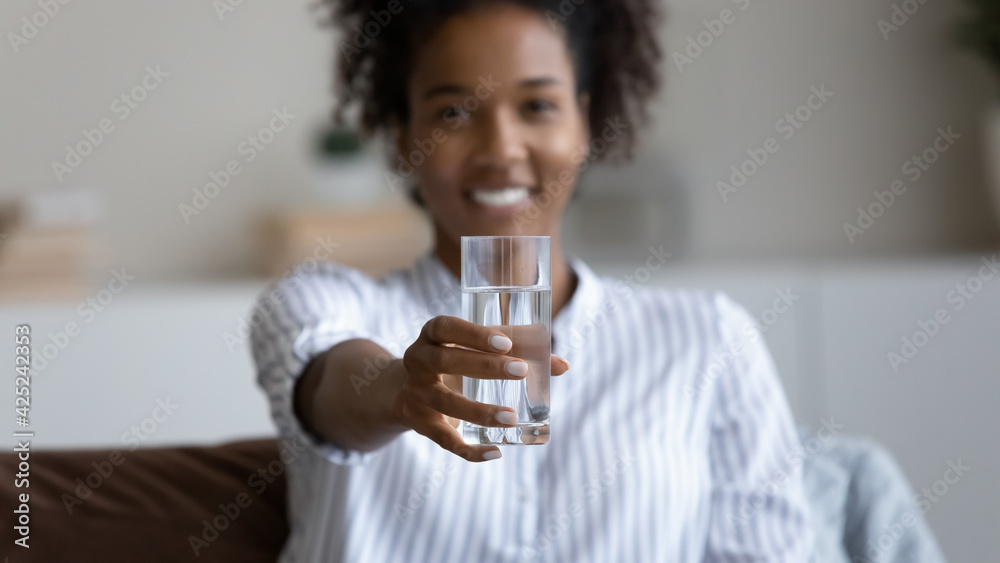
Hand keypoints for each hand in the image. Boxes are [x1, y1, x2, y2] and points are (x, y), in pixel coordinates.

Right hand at [393, 315, 568, 461]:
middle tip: (521, 372)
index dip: (474, 334)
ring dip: (480, 411)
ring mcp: (416, 393)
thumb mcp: (474, 349)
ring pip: (446, 402)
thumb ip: (516, 350)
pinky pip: (443, 439)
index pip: (447, 328)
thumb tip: (562, 365)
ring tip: (512, 417)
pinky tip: (495, 452)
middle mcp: (418, 360)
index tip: (504, 342)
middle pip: (446, 361)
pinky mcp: (419, 422)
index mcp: (432, 335)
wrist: (404, 389)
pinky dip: (469, 449)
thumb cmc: (453, 360)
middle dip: (485, 367)